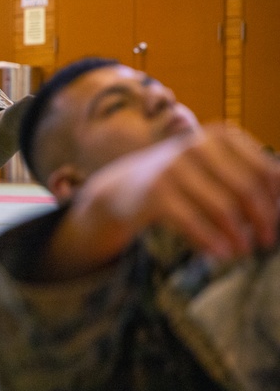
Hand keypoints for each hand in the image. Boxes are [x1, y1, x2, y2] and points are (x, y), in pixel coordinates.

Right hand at [79, 124, 279, 260]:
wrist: (124, 187)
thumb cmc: (181, 180)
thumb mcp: (213, 166)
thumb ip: (247, 176)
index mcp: (221, 136)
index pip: (267, 172)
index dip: (276, 200)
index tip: (277, 220)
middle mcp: (198, 145)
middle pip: (248, 190)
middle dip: (262, 220)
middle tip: (266, 241)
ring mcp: (174, 167)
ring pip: (224, 209)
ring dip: (238, 236)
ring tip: (243, 251)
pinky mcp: (156, 192)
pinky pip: (194, 223)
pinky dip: (211, 241)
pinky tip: (220, 254)